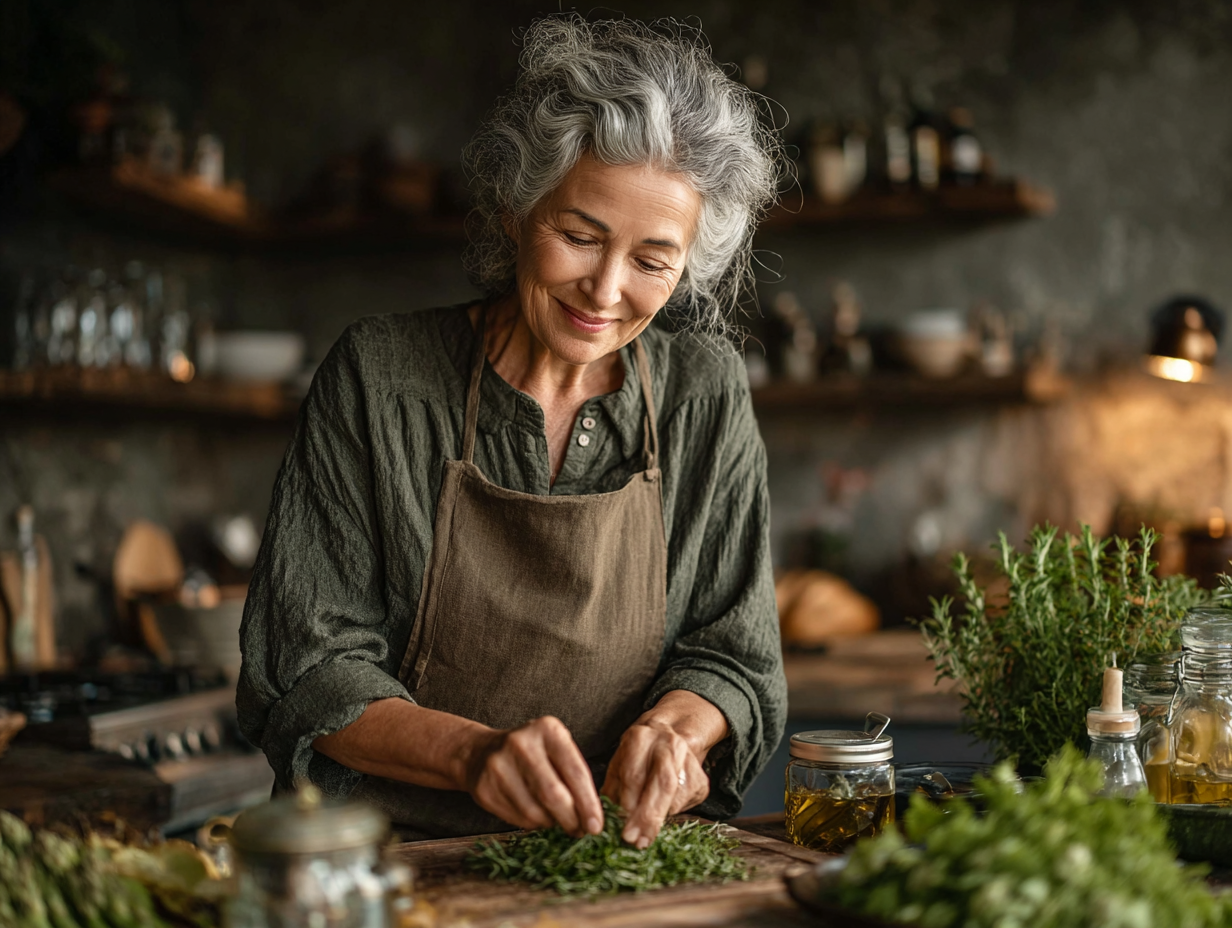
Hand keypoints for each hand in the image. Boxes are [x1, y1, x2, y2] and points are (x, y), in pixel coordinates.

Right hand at [464, 715, 603, 836]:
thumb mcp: (555, 749)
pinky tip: (535, 815)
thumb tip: (591, 817)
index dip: (588, 803)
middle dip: (571, 820)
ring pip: (535, 812)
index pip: (575, 772)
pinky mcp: (484, 788)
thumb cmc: (531, 753)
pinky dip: (532, 824)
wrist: (481, 752)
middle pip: (554, 795)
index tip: (596, 826)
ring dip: (551, 824)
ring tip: (556, 820)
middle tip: (580, 831)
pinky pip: (517, 819)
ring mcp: (499, 766)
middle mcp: (522, 744)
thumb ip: (573, 776)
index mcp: (547, 730)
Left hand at [601, 717, 709, 847]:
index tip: (622, 828)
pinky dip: (670, 816)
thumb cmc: (635, 757)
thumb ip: (613, 792)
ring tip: (644, 835)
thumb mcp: (617, 766)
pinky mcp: (702, 780)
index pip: (635, 775)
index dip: (628, 805)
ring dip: (659, 820)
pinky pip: (687, 805)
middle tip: (637, 841)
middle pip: (663, 784)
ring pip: (677, 797)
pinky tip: (660, 816)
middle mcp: (668, 744)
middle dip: (649, 817)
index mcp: (641, 738)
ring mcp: (689, 760)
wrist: (665, 740)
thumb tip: (609, 822)